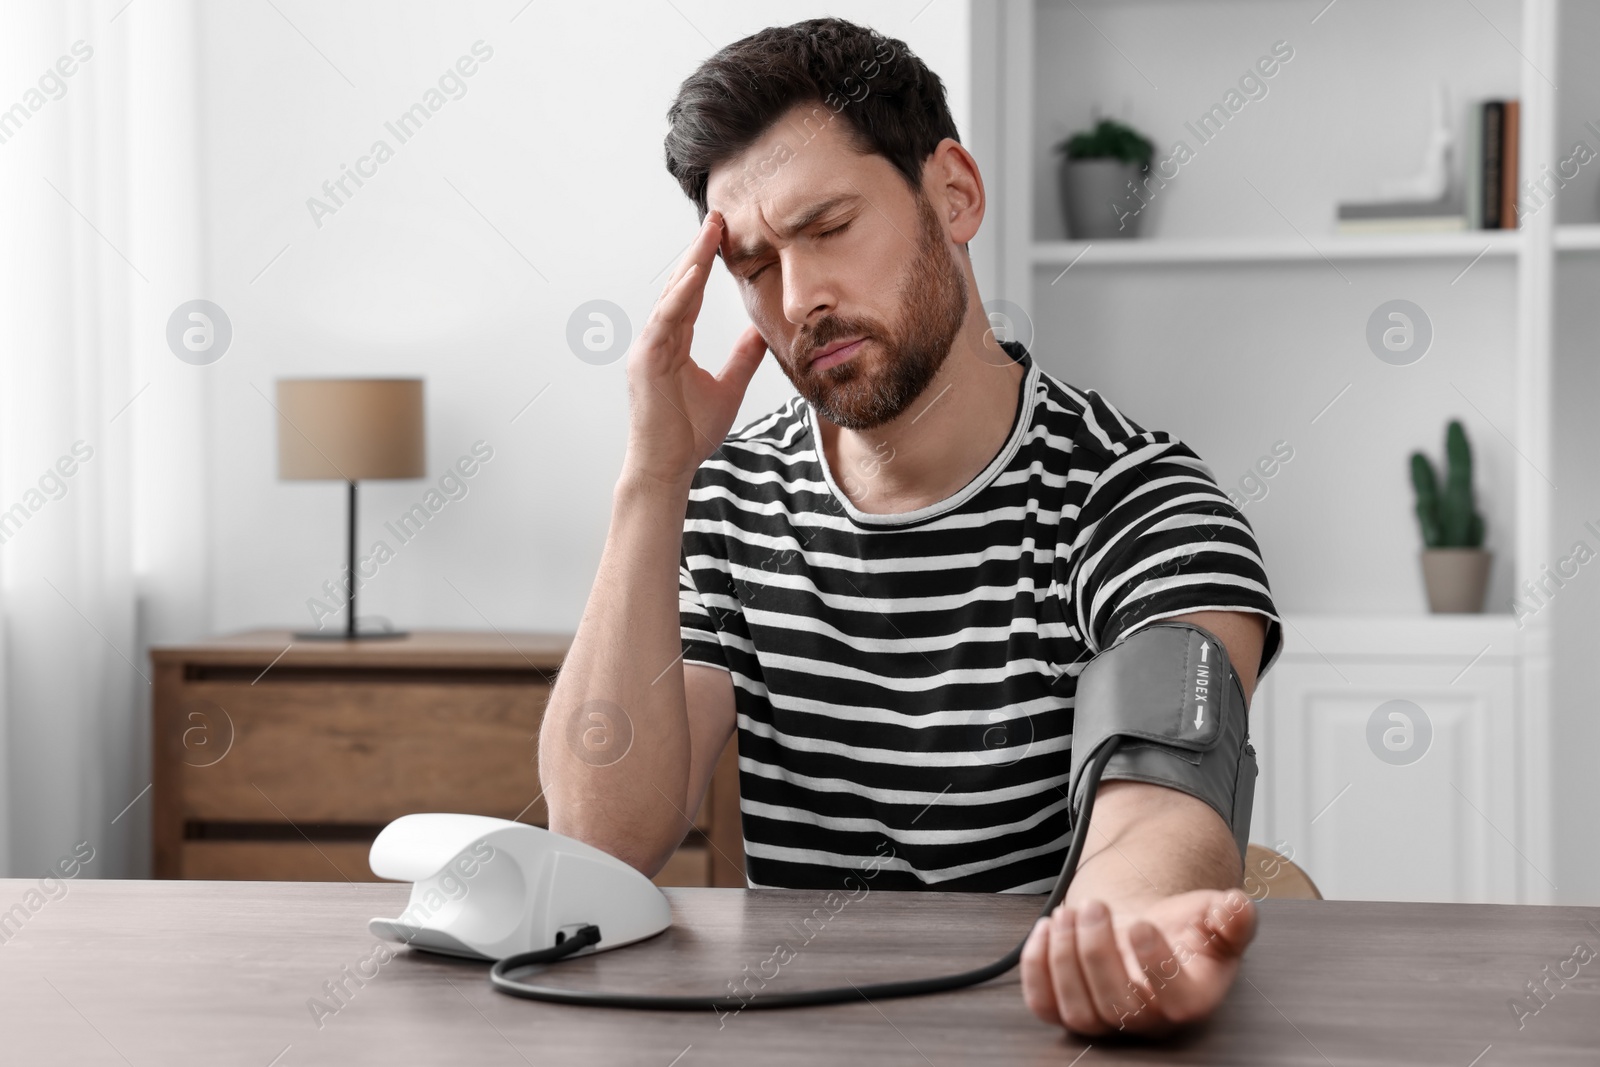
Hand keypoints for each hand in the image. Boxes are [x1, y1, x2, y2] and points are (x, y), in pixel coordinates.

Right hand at [622, 209, 769, 488]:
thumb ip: (742, 359)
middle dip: (698, 252)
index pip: (690, 295)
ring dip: (691, 263)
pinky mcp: (646, 360)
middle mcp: (657, 340)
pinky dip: (680, 296)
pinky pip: (665, 320)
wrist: (668, 467)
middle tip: (717, 218)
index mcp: (672, 344)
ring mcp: (648, 348)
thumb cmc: (690, 434)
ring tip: (709, 233)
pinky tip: (696, 273)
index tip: (723, 235)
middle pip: (680, 286)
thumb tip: (760, 334)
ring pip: (672, 296)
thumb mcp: (728, 387)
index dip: (706, 264)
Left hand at [1019, 888, 1256, 1036]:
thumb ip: (1232, 915)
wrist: (1147, 930)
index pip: (1176, 1001)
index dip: (1156, 965)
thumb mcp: (1216, 914)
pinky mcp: (1069, 1008)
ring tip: (1068, 913)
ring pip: (1079, 1011)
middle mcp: (1149, 1021)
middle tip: (1094, 906)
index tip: (1141, 923)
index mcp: (1192, 1000)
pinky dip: (1036, 968)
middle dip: (1098, 951)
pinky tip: (1046, 928)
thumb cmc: (1185, 928)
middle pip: (1118, 1008)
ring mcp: (1106, 1020)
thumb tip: (1237, 907)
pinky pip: (1044, 1006)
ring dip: (1064, 957)